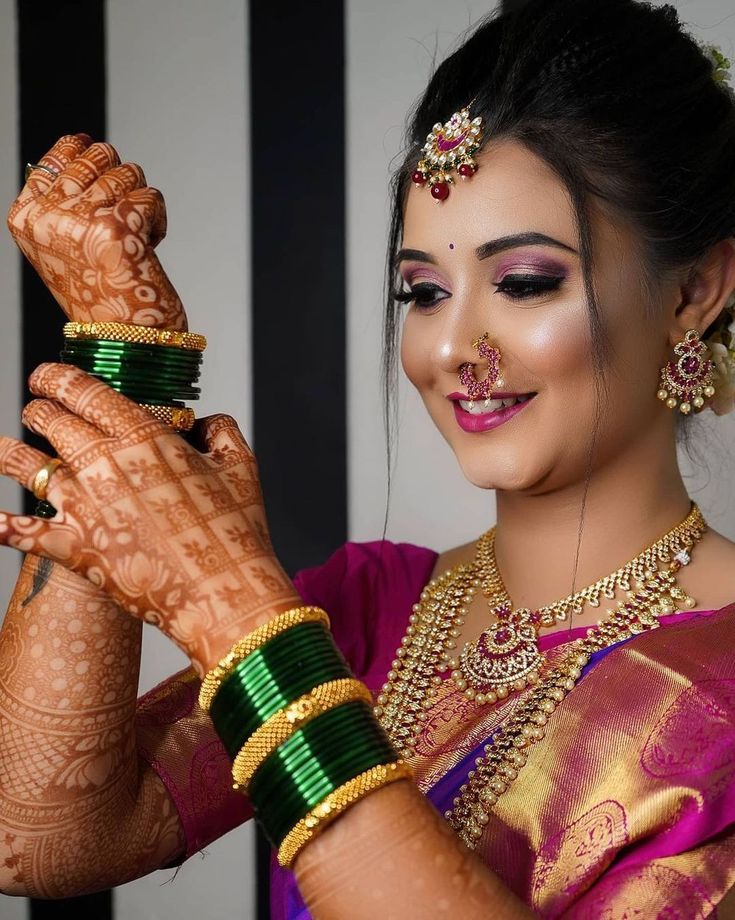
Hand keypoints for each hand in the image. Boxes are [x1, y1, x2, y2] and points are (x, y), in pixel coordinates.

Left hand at [0, 364, 299, 674]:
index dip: (57, 376)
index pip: (85, 390)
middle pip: (50, 420)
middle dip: (37, 408)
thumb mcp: (242, 467)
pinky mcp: (74, 548)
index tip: (47, 374)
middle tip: (36, 409)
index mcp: (143, 436)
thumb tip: (204, 423)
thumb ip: (220, 432)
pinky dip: (1, 526)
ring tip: (1, 446)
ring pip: (25, 466)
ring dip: (8, 452)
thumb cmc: (236, 531)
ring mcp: (83, 506)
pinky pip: (22, 533)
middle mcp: (104, 463)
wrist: (223, 594)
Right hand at [7, 134, 185, 327]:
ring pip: (128, 172)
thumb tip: (78, 148)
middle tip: (122, 208)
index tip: (87, 146)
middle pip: (95, 156)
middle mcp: (47, 216)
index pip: (52, 158)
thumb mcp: (64, 245)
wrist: (126, 340)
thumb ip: (63, 201)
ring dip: (140, 200)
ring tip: (134, 237)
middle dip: (119, 176)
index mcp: (26, 218)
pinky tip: (149, 246)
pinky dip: (158, 220)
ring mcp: (80, 219)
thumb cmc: (100, 296)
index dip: (78, 149)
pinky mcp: (116, 226)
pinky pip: (150, 195)